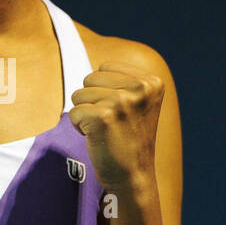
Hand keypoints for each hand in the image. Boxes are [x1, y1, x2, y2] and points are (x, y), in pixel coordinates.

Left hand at [69, 62, 163, 190]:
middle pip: (89, 78)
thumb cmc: (128, 138)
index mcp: (152, 81)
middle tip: (110, 123)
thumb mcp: (137, 102)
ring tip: (104, 131)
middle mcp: (140, 88)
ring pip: (78, 95)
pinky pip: (73, 112)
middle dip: (92, 101)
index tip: (120, 113)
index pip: (105, 66)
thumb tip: (82, 47)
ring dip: (85, 114)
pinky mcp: (104, 116)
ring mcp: (122, 101)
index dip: (103, 90)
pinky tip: (97, 139)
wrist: (133, 177)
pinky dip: (78, 127)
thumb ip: (122, 80)